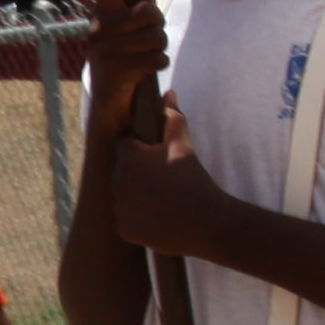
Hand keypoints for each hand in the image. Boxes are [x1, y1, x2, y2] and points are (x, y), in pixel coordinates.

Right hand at [77, 0, 168, 128]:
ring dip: (160, 46)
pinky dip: (159, 63)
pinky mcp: (116, 72)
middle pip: (148, 12)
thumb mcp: (129, 22)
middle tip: (151, 34)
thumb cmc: (122, 52)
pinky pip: (155, 59)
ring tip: (151, 52)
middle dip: (158, 24)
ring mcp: (104, 51)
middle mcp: (97, 29)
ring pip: (155, 37)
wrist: (107, 98)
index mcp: (98, 12)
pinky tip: (149, 67)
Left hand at [110, 118, 234, 264]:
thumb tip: (167, 94)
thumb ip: (171, 116)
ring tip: (163, 198)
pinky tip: (159, 216)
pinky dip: (138, 219)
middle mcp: (118, 183)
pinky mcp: (125, 230)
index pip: (125, 146)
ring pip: (123, 196)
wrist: (207, 221)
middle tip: (164, 180)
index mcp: (128, 158)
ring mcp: (119, 208)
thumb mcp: (183, 143)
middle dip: (138, 173)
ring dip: (136, 196)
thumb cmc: (194, 178)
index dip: (141, 150)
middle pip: (123, 172)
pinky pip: (127, 219)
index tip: (157, 158)